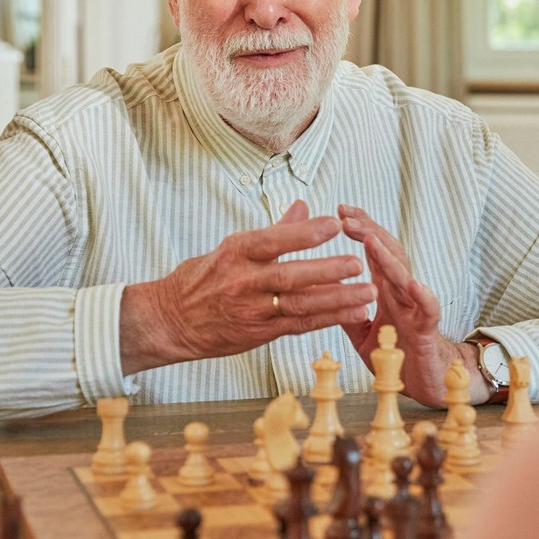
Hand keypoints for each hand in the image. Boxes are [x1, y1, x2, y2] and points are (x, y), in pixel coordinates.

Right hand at [119, 200, 376, 373]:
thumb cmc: (203, 279)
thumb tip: (304, 206)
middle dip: (326, 270)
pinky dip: (329, 318)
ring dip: (337, 299)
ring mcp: (252, 309)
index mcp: (236, 252)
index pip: (272, 240)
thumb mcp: (231, 248)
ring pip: (299, 304)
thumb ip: (274, 230)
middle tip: (358, 263)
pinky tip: (354, 312)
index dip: (303, 233)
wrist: (170, 321)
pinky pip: (300, 325)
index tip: (334, 223)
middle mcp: (243, 281)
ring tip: (368, 292)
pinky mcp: (260, 333)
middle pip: (289, 275)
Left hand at [337, 205, 489, 406]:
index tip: (341, 210)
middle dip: (369, 232)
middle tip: (346, 217)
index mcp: (385, 290)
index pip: (374, 251)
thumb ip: (347, 310)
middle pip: (389, 254)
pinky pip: (428, 310)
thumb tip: (319, 291)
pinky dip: (423, 296)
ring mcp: (415, 309)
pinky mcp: (427, 331)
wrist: (428, 381)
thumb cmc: (397, 351)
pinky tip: (414, 284)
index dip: (361, 228)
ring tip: (373, 240)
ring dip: (389, 258)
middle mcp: (401, 293)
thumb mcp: (362, 332)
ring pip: (405, 276)